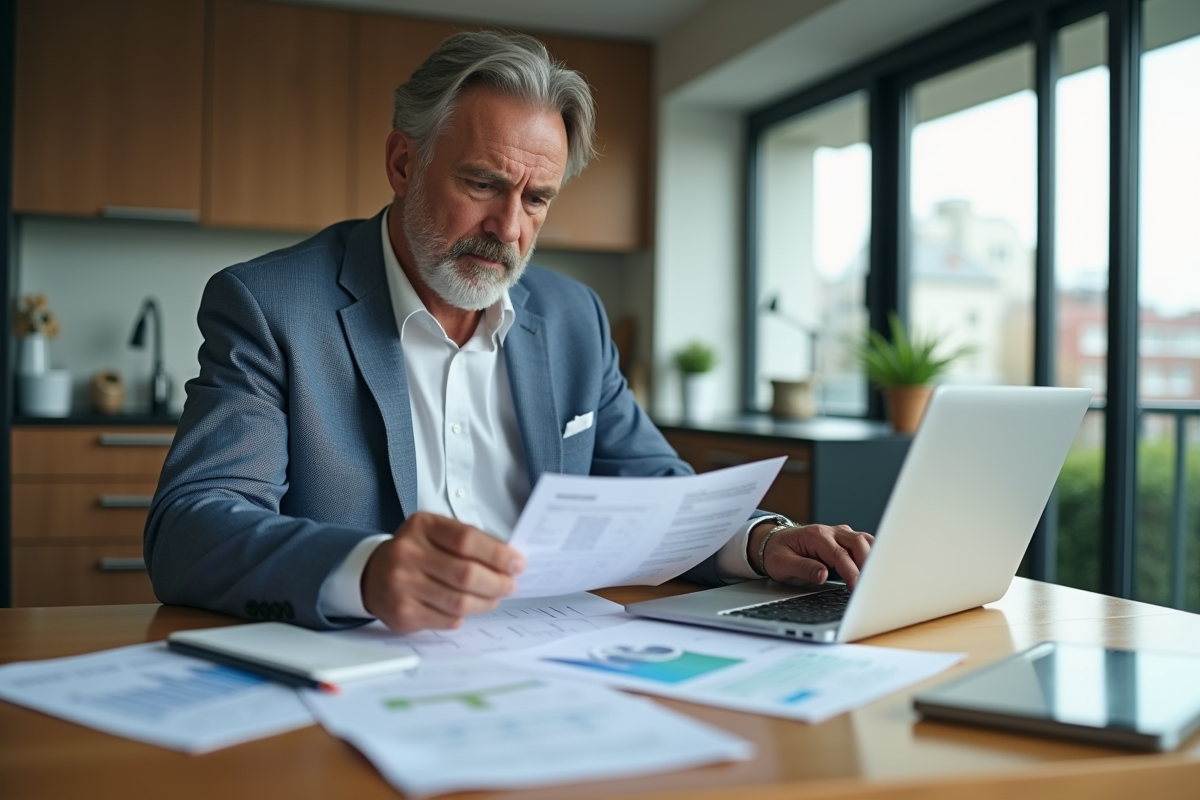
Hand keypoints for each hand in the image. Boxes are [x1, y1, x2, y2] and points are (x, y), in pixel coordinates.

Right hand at [361, 512, 524, 632]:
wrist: (373, 573)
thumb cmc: (416, 551)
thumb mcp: (437, 532)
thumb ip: (470, 541)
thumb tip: (509, 559)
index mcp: (422, 526)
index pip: (467, 539)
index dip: (497, 554)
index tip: (516, 563)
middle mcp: (407, 553)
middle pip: (466, 574)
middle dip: (497, 582)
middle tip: (509, 584)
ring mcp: (402, 585)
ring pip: (459, 602)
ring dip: (486, 602)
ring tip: (494, 597)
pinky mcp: (402, 613)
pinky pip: (448, 619)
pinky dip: (464, 615)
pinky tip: (467, 607)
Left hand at [749, 521, 873, 589]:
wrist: (773, 542)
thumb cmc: (777, 553)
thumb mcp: (782, 564)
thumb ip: (803, 568)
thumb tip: (823, 575)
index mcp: (815, 536)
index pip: (839, 554)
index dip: (851, 572)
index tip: (857, 587)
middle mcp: (830, 532)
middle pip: (858, 543)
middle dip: (867, 564)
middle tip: (869, 586)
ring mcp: (839, 534)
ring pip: (865, 541)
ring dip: (873, 557)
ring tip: (876, 578)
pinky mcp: (845, 540)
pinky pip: (864, 544)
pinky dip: (872, 555)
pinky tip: (874, 570)